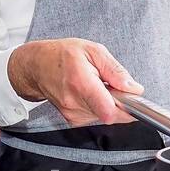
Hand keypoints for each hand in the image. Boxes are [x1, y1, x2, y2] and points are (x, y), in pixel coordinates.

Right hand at [7, 38, 143, 126]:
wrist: (36, 66)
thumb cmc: (62, 55)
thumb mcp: (93, 50)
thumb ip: (115, 70)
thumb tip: (133, 88)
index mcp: (81, 82)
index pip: (110, 111)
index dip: (128, 109)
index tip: (133, 100)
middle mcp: (74, 102)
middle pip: (111, 115)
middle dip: (119, 103)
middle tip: (113, 86)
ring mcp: (71, 113)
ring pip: (105, 117)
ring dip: (109, 105)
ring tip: (98, 86)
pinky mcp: (71, 119)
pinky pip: (96, 118)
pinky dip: (99, 107)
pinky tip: (91, 94)